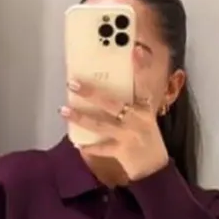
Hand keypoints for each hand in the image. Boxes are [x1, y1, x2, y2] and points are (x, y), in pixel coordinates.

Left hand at [61, 48, 168, 180]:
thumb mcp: (146, 119)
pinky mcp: (122, 151)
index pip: (144, 84)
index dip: (141, 67)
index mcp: (146, 109)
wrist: (155, 170)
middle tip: (73, 84)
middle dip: (91, 93)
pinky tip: (77, 143)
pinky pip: (101, 148)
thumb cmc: (149, 141)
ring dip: (80, 117)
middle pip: (112, 103)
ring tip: (63, 110)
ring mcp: (129, 136)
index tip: (136, 49)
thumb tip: (108, 90)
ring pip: (100, 124)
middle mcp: (137, 120)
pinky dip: (89, 147)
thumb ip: (134, 105)